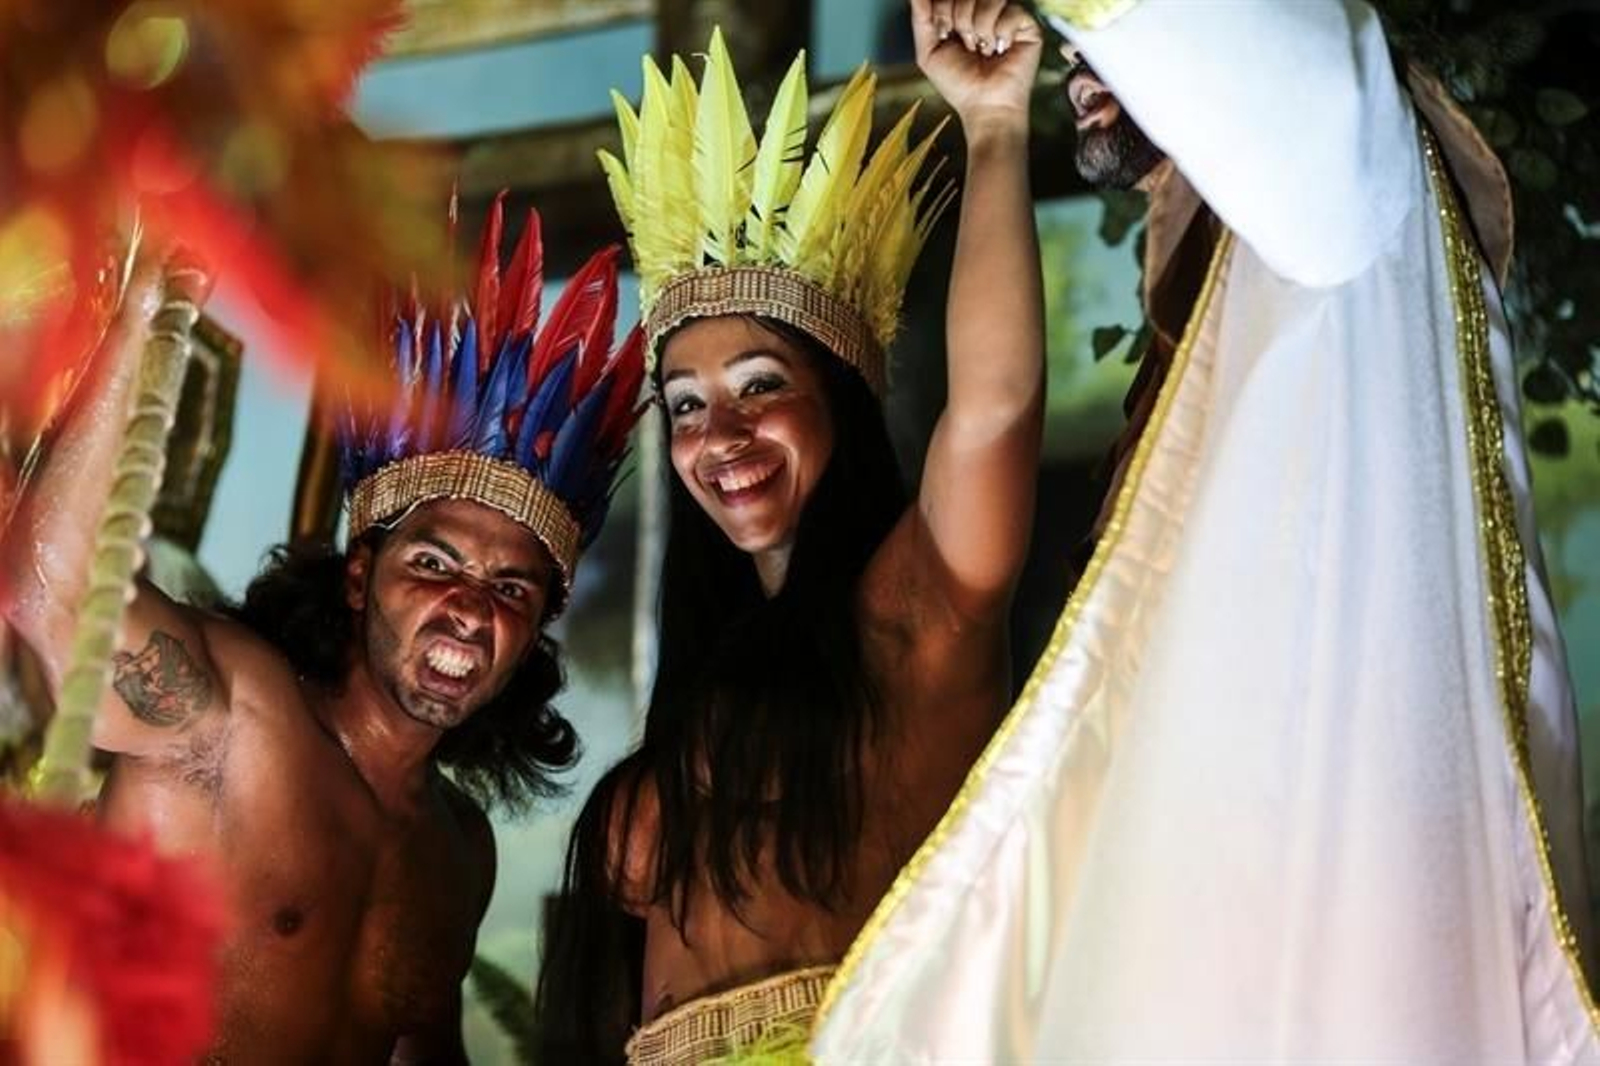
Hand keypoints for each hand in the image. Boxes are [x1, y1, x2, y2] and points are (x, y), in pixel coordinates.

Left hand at [911, 0, 1041, 135]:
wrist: (984, 106)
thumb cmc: (959, 84)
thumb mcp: (929, 52)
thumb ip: (921, 19)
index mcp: (961, 13)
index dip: (943, 9)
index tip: (944, 33)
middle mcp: (984, 11)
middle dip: (960, 19)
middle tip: (965, 45)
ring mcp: (1006, 16)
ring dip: (980, 28)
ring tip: (982, 50)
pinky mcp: (1027, 25)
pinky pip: (1012, 11)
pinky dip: (1001, 33)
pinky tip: (1000, 49)